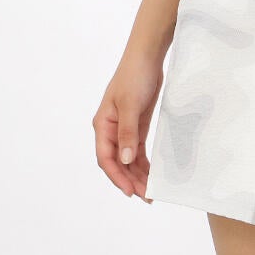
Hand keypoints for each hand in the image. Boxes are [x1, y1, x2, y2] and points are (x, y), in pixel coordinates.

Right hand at [94, 47, 165, 199]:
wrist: (146, 58)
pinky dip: (143, 164)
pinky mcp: (137, 127)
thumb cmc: (134, 77)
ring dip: (137, 175)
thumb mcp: (131, 105)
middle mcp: (110, 130)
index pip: (106, 158)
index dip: (117, 177)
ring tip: (150, 191)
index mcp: (102, 125)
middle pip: (117, 163)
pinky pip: (138, 151)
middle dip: (130, 180)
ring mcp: (124, 129)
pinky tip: (151, 174)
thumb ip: (128, 133)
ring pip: (128, 160)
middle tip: (147, 197)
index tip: (131, 192)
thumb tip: (125, 160)